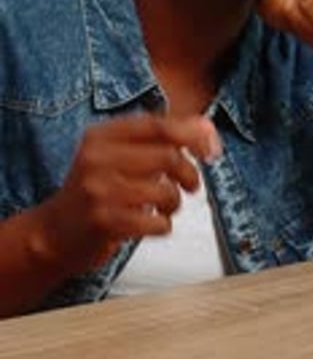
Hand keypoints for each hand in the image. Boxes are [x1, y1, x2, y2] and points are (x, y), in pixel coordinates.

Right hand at [36, 114, 221, 276]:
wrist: (53, 233)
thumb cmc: (97, 190)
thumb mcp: (117, 154)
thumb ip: (159, 139)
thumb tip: (207, 127)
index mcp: (102, 135)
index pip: (157, 125)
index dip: (192, 134)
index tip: (212, 147)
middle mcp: (97, 157)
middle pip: (167, 156)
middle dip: (189, 173)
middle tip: (190, 184)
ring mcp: (98, 190)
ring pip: (165, 191)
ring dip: (175, 203)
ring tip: (164, 207)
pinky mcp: (104, 221)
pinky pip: (157, 223)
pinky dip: (163, 225)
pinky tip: (150, 224)